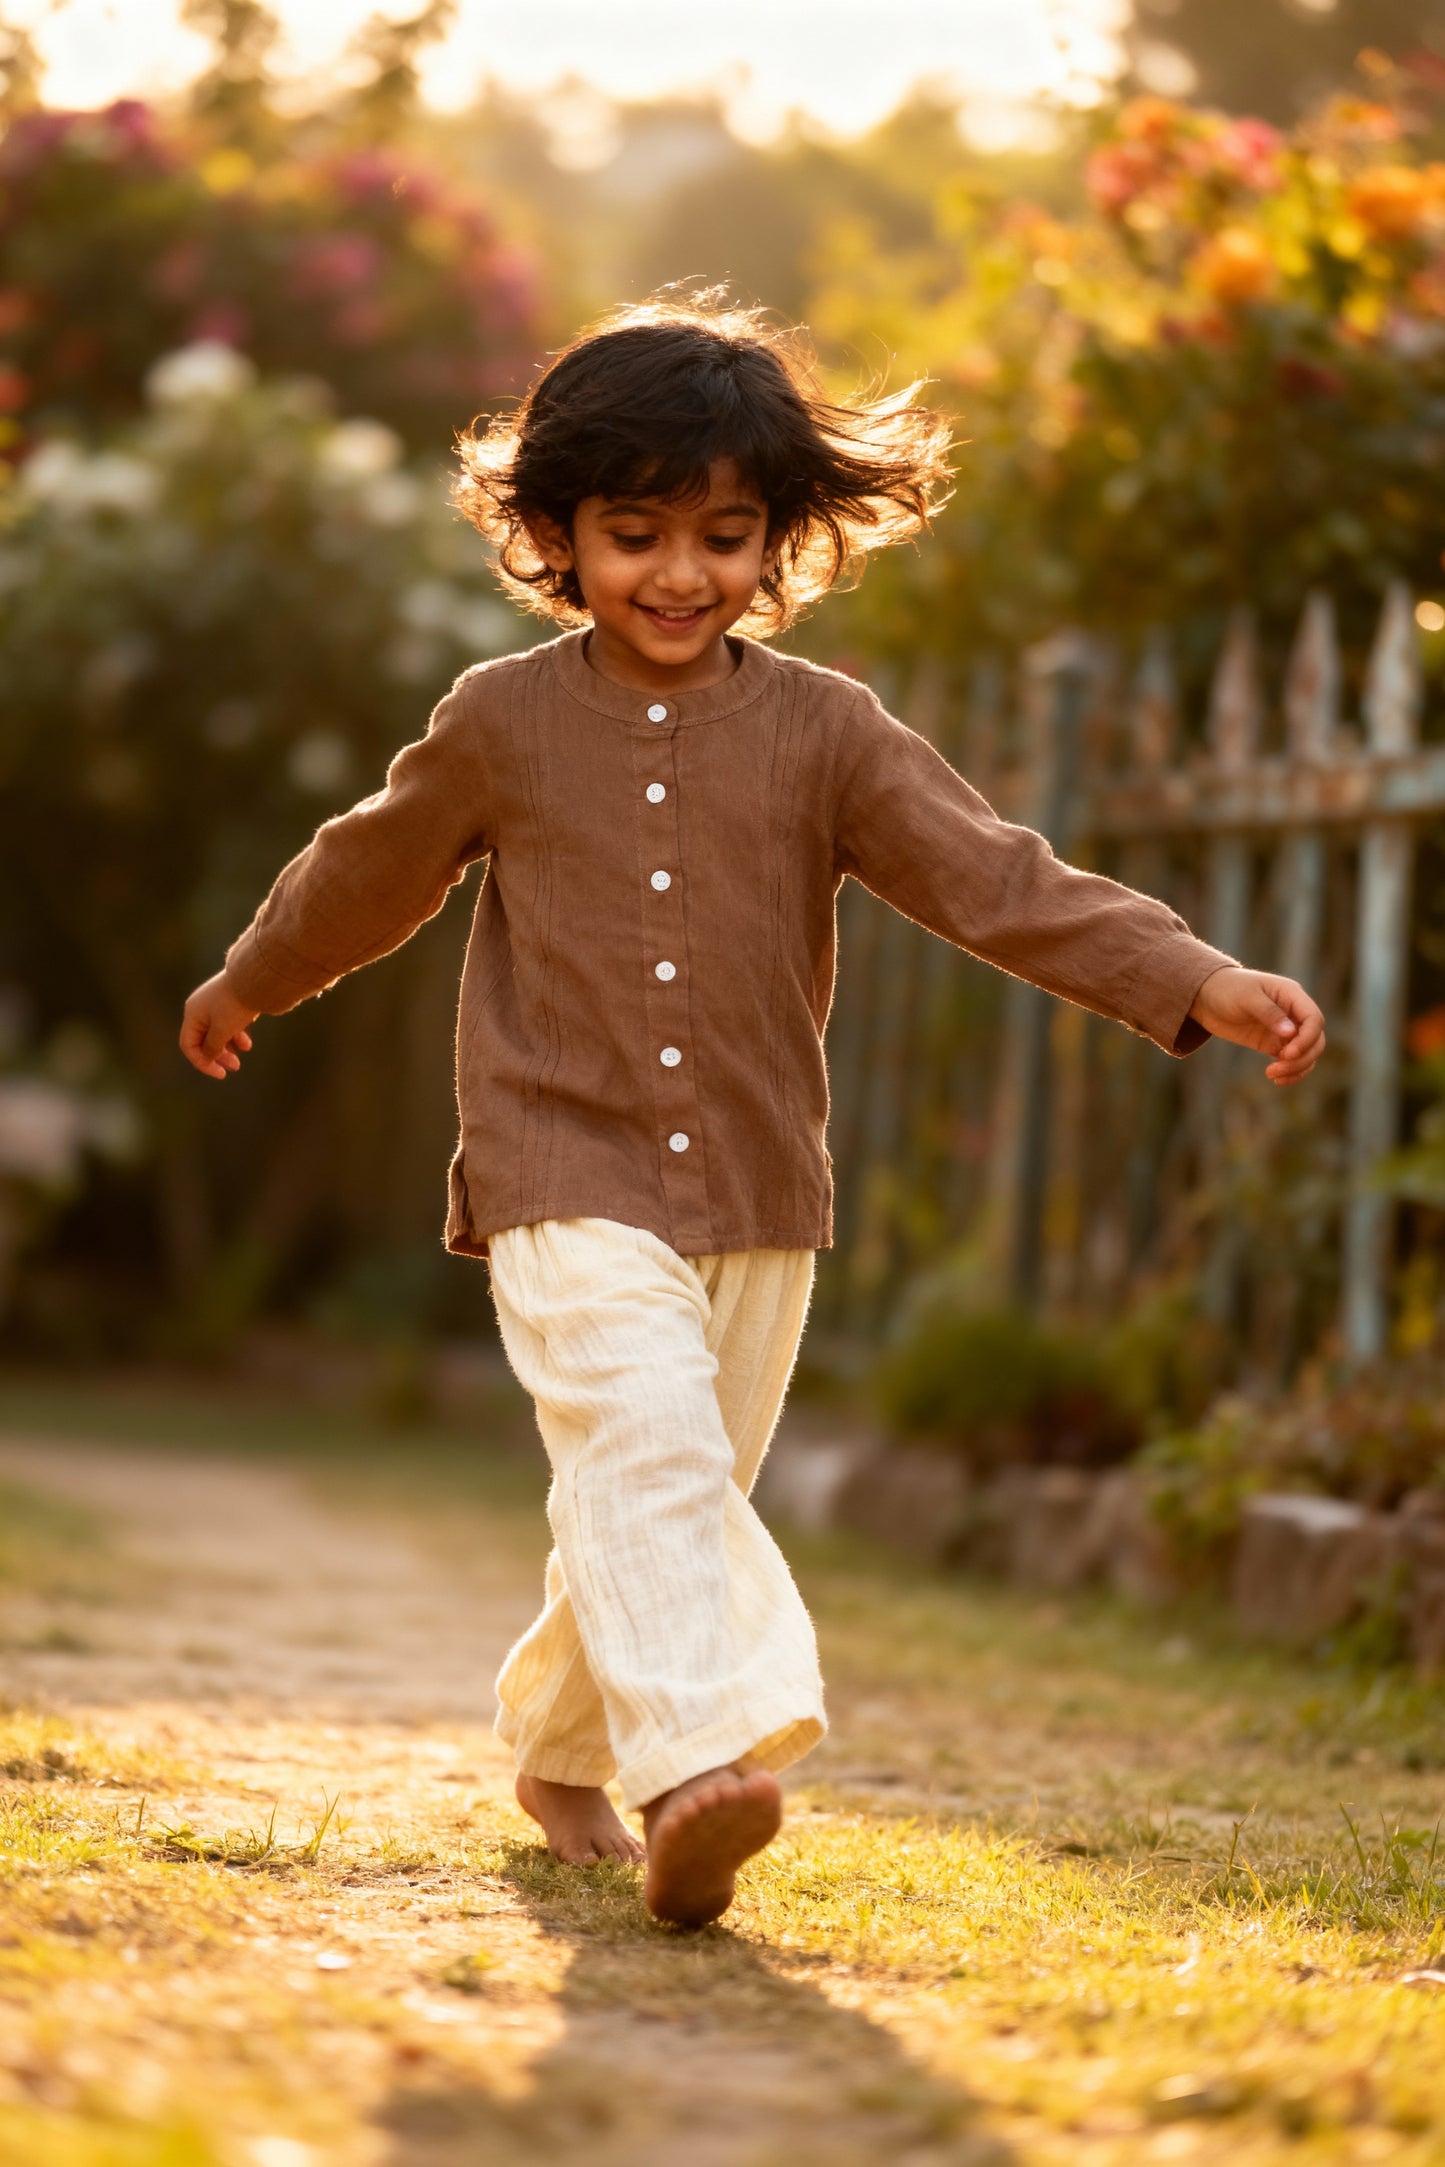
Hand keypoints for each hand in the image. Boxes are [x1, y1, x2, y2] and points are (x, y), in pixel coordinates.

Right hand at [179, 970, 257, 1079]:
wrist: (255, 977)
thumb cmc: (235, 1005)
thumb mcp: (222, 1030)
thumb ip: (213, 1047)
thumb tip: (208, 1056)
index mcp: (192, 1014)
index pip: (188, 1045)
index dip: (202, 1063)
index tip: (221, 1074)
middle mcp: (201, 1008)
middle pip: (204, 1040)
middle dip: (220, 1055)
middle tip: (236, 1066)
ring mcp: (216, 1004)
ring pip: (219, 1032)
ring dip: (230, 1045)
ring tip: (246, 1048)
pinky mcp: (231, 1001)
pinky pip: (230, 1022)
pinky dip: (238, 1033)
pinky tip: (248, 1040)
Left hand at [1189, 965, 1324, 1085]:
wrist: (1206, 997)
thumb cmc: (1227, 989)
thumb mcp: (1247, 997)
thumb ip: (1269, 1013)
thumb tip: (1290, 1033)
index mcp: (1292, 995)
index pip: (1314, 1020)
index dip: (1307, 1039)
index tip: (1287, 1054)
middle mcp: (1293, 1013)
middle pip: (1315, 1040)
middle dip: (1302, 1058)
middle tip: (1276, 1068)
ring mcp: (1285, 1029)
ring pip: (1306, 1053)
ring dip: (1296, 1068)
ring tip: (1272, 1075)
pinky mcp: (1273, 1043)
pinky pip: (1291, 1060)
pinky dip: (1290, 1072)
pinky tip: (1277, 1079)